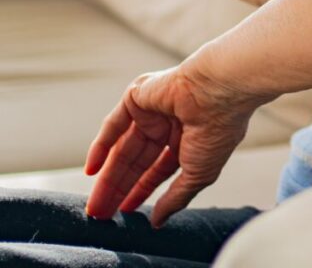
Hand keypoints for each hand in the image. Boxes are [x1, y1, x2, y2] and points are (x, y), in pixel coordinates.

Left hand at [84, 62, 261, 226]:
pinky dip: (100, 146)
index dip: (141, 190)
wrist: (219, 90)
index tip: (125, 211)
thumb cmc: (219, 128)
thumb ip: (176, 198)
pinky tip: (92, 170)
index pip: (159, 168)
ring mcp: (154, 109)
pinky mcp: (139, 96)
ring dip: (108, 175)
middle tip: (102, 213)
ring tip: (95, 203)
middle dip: (120, 188)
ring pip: (124, 146)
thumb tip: (159, 221)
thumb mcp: (198, 174)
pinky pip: (114, 124)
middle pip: (138, 160)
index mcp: (189, 138)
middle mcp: (170, 123)